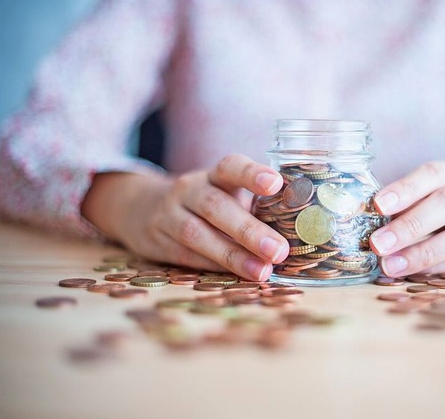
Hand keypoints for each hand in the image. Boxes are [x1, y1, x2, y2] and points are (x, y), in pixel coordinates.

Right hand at [81, 154, 289, 280]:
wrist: (142, 208)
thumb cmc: (205, 203)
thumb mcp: (225, 193)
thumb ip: (255, 205)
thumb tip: (302, 230)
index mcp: (214, 175)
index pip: (231, 167)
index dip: (252, 174)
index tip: (276, 184)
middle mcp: (190, 190)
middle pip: (216, 206)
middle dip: (249, 230)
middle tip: (279, 250)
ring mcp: (170, 215)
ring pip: (198, 235)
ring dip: (233, 255)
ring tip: (263, 271)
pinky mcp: (158, 242)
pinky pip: (188, 256)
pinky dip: (214, 268)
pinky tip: (238, 278)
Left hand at [369, 160, 444, 276]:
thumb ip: (414, 201)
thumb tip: (369, 220)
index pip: (433, 174)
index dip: (405, 188)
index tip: (378, 204)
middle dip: (410, 225)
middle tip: (378, 243)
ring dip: (423, 252)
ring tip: (392, 265)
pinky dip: (440, 267)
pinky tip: (415, 272)